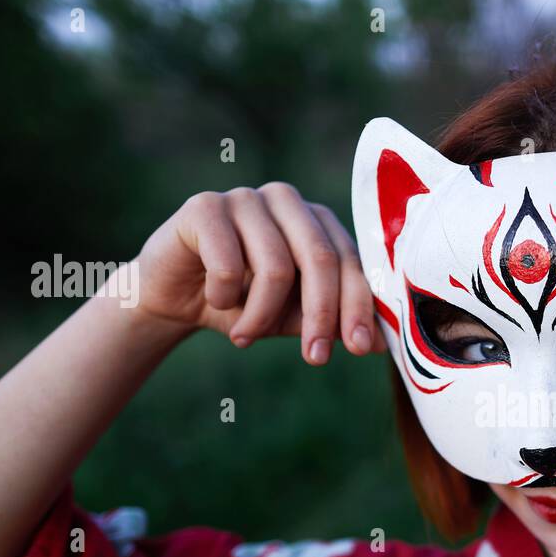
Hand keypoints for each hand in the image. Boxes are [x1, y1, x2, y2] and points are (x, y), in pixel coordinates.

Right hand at [130, 183, 380, 362]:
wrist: (172, 296)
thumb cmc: (241, 304)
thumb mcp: (292, 318)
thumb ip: (333, 322)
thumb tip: (383, 345)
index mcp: (317, 221)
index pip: (351, 260)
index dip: (358, 306)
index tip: (360, 349)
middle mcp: (287, 201)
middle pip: (321, 257)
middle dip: (322, 314)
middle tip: (315, 358)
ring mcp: (246, 198)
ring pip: (275, 266)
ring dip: (261, 317)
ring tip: (245, 337)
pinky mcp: (205, 206)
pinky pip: (228, 263)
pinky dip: (224, 296)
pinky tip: (216, 301)